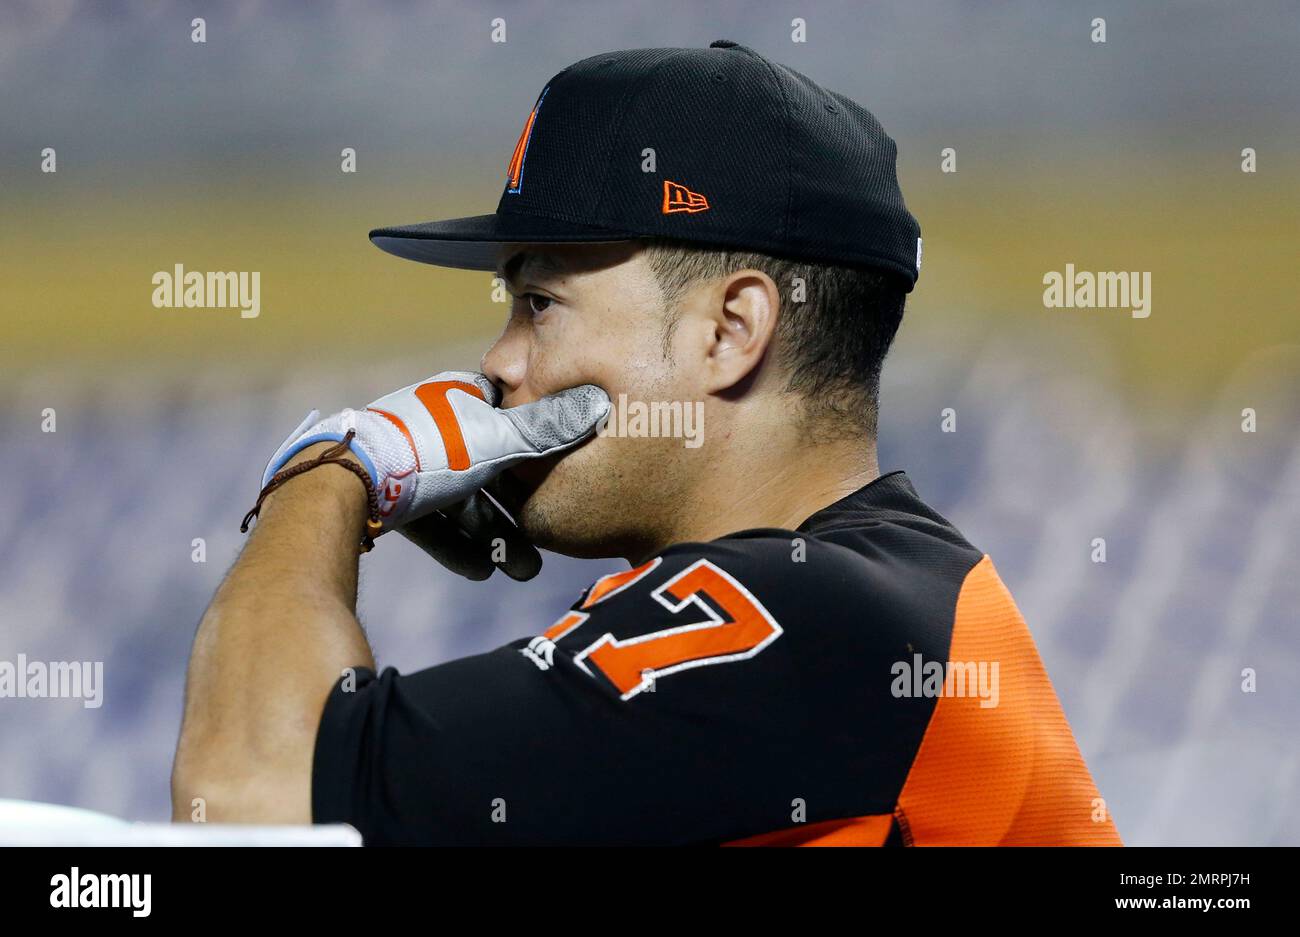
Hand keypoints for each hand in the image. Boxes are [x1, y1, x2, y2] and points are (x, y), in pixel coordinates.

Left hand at [260, 371, 608, 574]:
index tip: (566, 479)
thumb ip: (548, 431)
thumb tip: (598, 402)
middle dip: (523, 511)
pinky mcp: (389, 494)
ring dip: (495, 536)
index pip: (514, 416)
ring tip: (523, 571)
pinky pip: (433, 521)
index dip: (542, 448)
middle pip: (492, 470)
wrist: (349, 482)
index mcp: (464, 398)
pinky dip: (458, 544)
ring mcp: (411, 460)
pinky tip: (480, 569)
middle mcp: (438, 423)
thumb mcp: (499, 440)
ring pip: (464, 501)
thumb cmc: (431, 451)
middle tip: (549, 546)